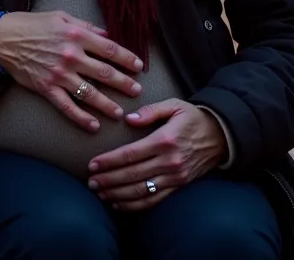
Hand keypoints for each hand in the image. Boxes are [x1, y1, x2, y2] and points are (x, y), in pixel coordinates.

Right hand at [0, 10, 143, 131]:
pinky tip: (93, 126)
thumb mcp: (61, 17)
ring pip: (89, 93)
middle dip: (124, 83)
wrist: (4, 39)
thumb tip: (107, 35)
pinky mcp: (47, 88)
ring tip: (120, 113)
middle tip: (137, 91)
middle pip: (104, 72)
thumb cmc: (33, 25)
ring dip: (107, 104)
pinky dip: (81, 118)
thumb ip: (86, 26)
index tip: (138, 66)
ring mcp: (59, 74)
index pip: (109, 49)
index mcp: (76, 35)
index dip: (127, 58)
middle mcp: (71, 55)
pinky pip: (67, 107)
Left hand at [87, 98, 227, 210]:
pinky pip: (154, 200)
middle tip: (91, 182)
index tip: (92, 164)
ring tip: (100, 193)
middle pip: (132, 175)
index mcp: (164, 140)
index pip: (131, 154)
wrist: (220, 136)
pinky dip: (135, 205)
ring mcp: (174, 177)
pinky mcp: (179, 186)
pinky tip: (119, 204)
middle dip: (109, 180)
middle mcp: (169, 162)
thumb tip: (129, 119)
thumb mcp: (173, 106)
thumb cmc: (192, 118)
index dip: (109, 161)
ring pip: (141, 191)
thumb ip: (150, 111)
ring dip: (118, 194)